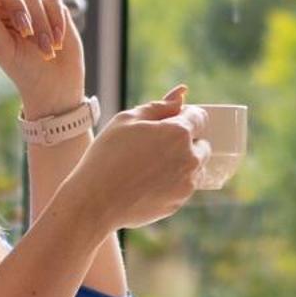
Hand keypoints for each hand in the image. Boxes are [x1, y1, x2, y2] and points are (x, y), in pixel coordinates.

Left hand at [0, 0, 85, 117]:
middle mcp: (8, 5)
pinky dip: (55, 20)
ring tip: (46, 49)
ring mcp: (31, 4)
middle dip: (18, 9)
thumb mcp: (2, 47)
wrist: (54, 82)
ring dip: (41, 25)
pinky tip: (57, 40)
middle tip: (26, 33)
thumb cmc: (23, 68)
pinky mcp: (53, 6)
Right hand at [55, 86, 204, 231]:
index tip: (166, 123)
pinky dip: (172, 182)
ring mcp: (186, 184)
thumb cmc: (107, 156)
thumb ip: (160, 106)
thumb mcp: (127, 120)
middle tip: (153, 147)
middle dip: (184, 142)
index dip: (183, 116)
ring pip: (195, 167)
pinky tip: (146, 183)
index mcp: (179, 133)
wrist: (95, 202)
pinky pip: (183, 186)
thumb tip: (182, 94)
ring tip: (148, 167)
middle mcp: (190, 159)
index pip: (199, 117)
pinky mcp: (178, 202)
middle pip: (201, 143)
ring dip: (181, 163)